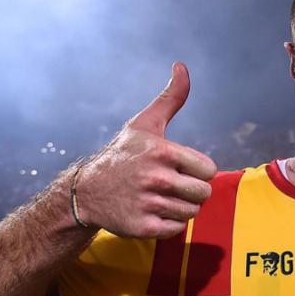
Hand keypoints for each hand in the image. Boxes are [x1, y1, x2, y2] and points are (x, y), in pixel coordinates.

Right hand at [73, 62, 217, 238]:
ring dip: (181, 207)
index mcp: (163, 152)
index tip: (180, 168)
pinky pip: (176, 229)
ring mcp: (149, 204)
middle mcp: (156, 178)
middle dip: (192, 190)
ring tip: (160, 197)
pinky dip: (169, 223)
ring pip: (191, 212)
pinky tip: (152, 211)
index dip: (198, 170)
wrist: (86, 191)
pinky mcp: (143, 227)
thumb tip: (182, 66)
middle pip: (204, 193)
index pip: (209, 170)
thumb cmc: (122, 154)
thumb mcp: (144, 124)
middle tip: (172, 185)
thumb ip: (171, 97)